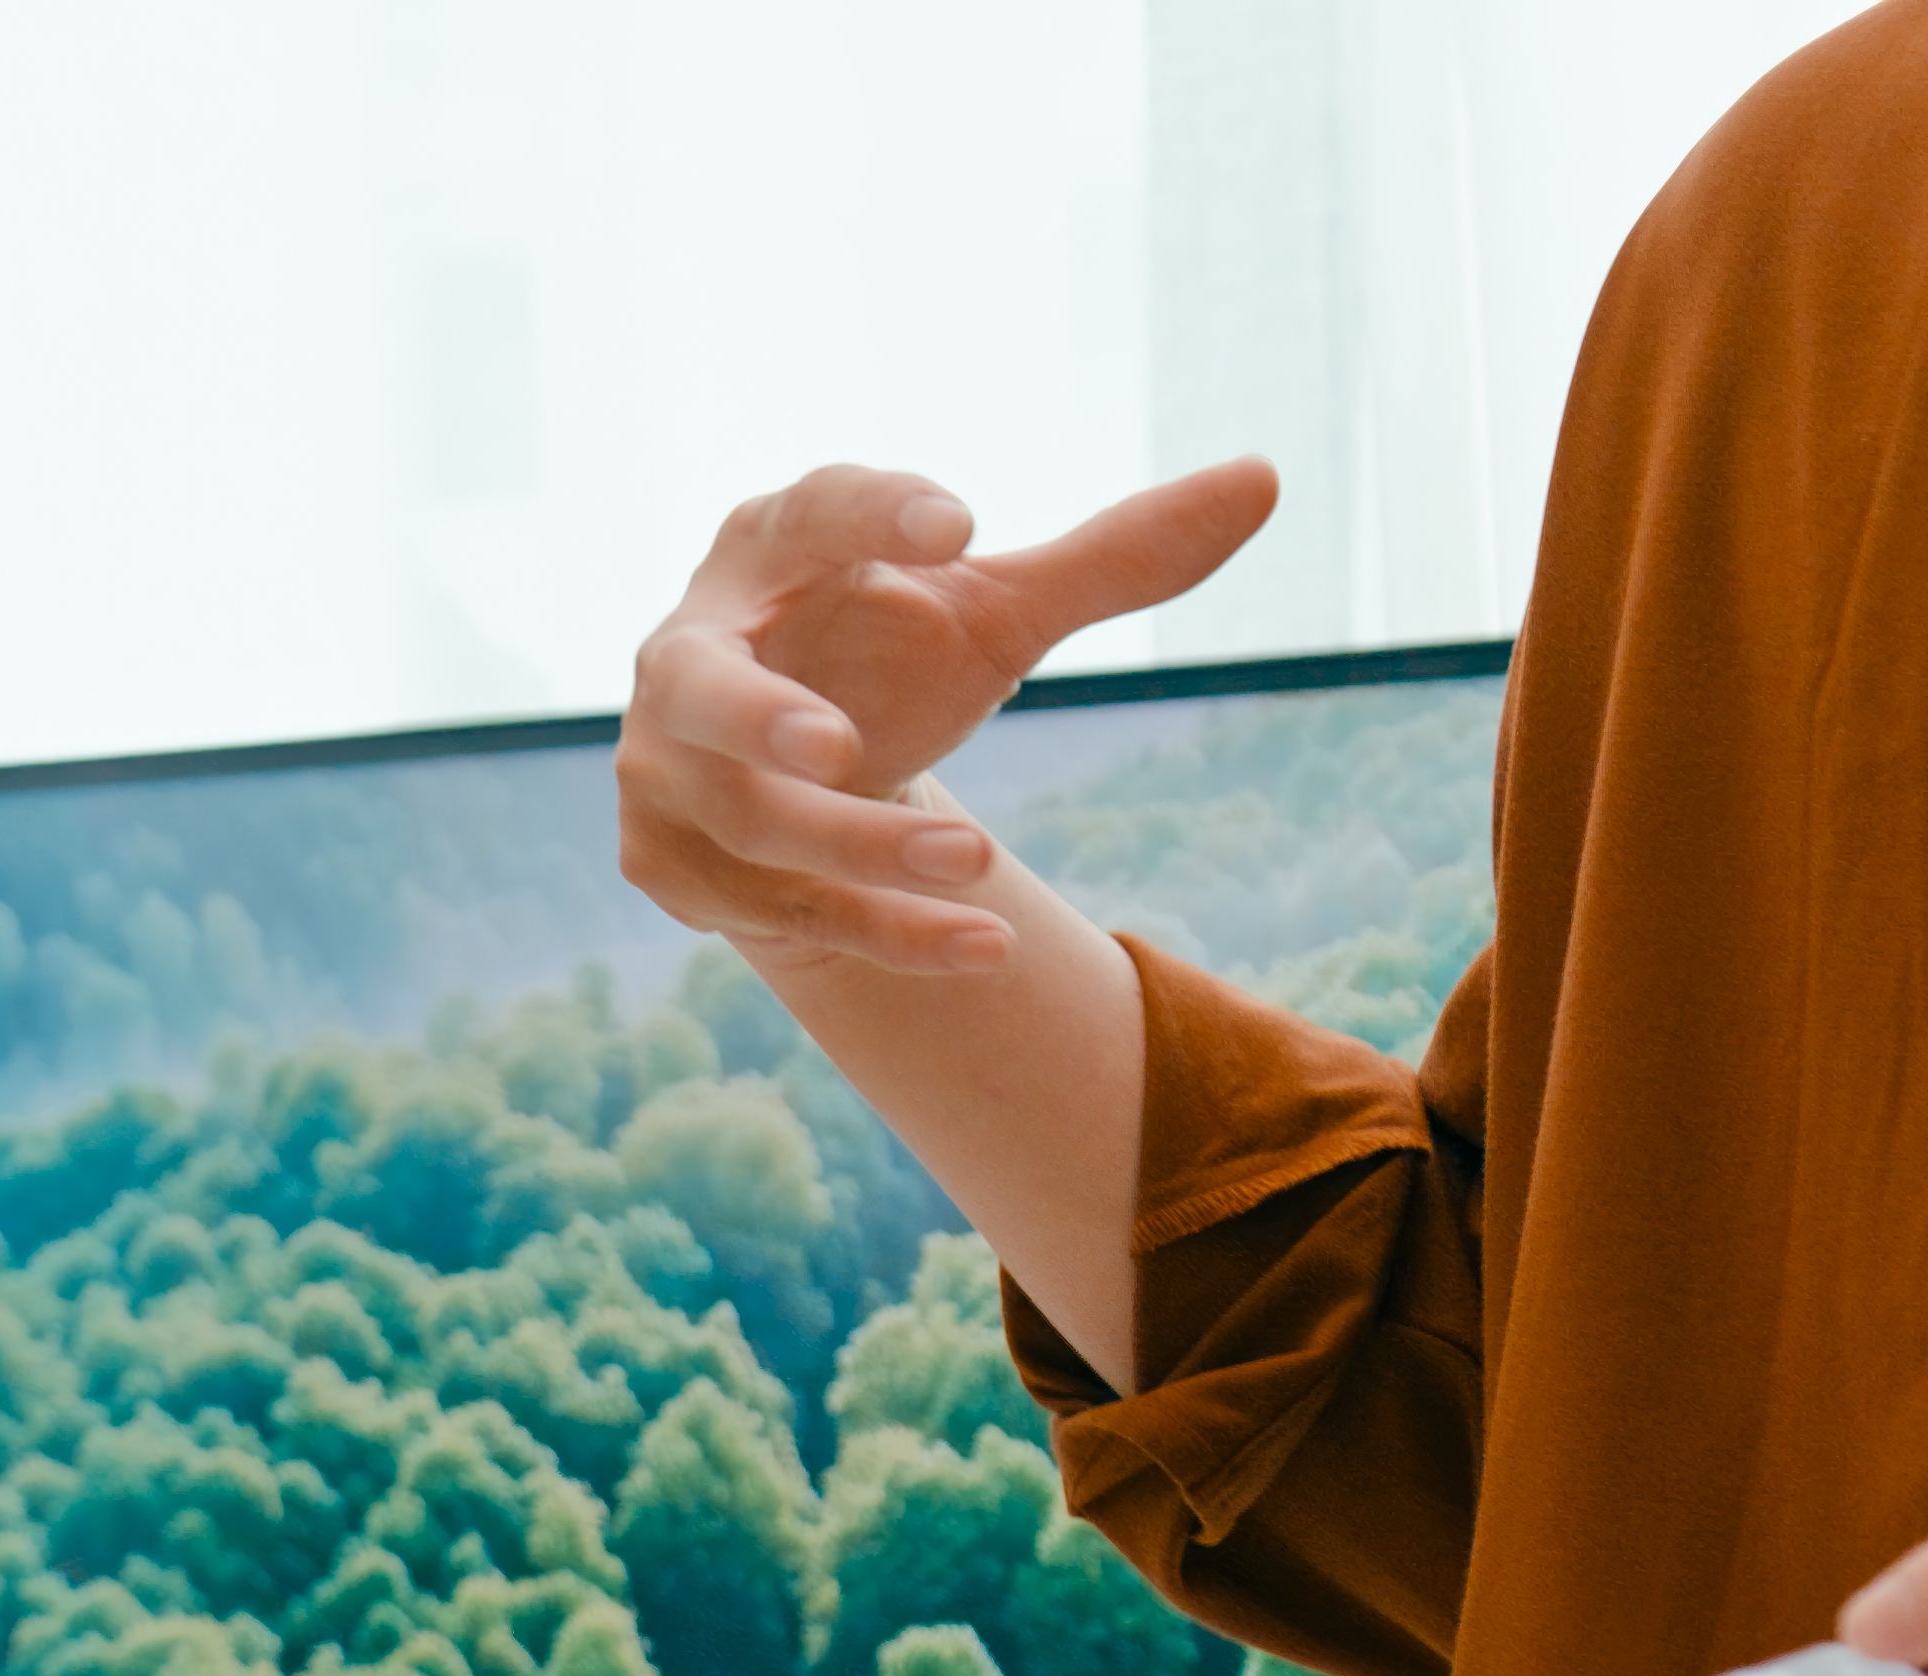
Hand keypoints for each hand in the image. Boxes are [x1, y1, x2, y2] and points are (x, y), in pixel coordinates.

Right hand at [614, 455, 1277, 976]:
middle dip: (760, 721)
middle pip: (706, 690)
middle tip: (833, 749)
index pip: (809, 516)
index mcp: (767, 551)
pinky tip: (985, 945)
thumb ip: (1115, 556)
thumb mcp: (996, 609)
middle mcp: (687, 655)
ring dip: (865, 851)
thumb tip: (1264, 478)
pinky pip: (780, 908)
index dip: (871, 519)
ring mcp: (664, 770)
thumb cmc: (888, 655)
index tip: (962, 526)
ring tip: (982, 861)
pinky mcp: (672, 867)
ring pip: (757, 825)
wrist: (796, 776)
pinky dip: (883, 931)